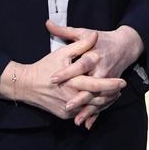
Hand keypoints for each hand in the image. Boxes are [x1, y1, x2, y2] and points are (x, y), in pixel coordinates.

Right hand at [0, 27, 125, 119]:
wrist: (26, 85)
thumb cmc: (45, 66)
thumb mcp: (62, 53)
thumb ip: (80, 45)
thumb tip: (95, 35)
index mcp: (72, 81)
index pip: (96, 85)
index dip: (111, 84)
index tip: (122, 82)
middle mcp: (70, 97)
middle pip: (97, 99)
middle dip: (111, 94)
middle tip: (121, 88)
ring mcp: (67, 108)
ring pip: (91, 108)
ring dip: (105, 102)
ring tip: (115, 94)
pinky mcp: (64, 114)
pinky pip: (82, 112)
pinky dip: (93, 108)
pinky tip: (101, 101)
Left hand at [48, 21, 144, 127]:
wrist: (125, 46)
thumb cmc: (102, 39)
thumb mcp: (84, 33)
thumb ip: (65, 31)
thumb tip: (47, 24)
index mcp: (94, 54)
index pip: (80, 64)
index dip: (67, 72)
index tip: (53, 78)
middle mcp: (102, 69)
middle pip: (91, 85)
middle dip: (79, 96)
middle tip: (66, 105)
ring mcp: (108, 80)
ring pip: (97, 97)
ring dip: (87, 109)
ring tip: (75, 119)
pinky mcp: (111, 88)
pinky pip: (103, 103)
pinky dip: (95, 114)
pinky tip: (86, 123)